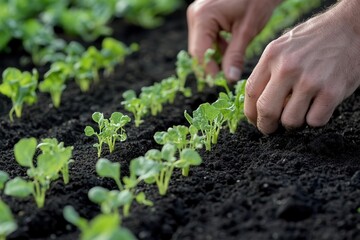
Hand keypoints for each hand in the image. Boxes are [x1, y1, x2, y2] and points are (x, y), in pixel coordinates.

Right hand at [187, 0, 280, 81]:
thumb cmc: (257, 1)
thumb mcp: (247, 31)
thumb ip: (235, 56)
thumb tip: (229, 78)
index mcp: (203, 17)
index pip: (200, 52)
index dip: (209, 69)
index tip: (221, 81)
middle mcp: (195, 14)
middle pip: (198, 49)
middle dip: (211, 63)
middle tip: (227, 75)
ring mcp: (197, 13)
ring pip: (200, 44)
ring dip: (214, 55)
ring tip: (230, 61)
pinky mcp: (202, 14)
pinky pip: (204, 36)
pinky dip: (215, 45)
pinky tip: (229, 47)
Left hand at [244, 0, 359, 133]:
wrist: (351, 27)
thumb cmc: (314, 39)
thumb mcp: (283, 46)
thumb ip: (268, 70)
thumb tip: (255, 101)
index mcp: (272, 56)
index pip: (251, 93)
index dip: (250, 113)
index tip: (254, 120)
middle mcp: (288, 68)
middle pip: (266, 111)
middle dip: (265, 126)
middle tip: (270, 129)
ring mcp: (310, 80)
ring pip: (290, 121)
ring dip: (293, 123)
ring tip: (299, 112)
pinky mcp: (332, 91)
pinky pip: (315, 121)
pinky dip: (315, 120)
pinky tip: (317, 108)